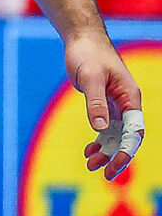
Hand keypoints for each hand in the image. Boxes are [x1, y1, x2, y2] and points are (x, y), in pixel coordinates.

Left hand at [68, 31, 143, 182]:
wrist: (81, 40)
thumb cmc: (88, 54)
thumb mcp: (90, 77)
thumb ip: (96, 103)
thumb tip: (101, 128)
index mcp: (130, 98)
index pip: (134, 131)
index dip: (126, 150)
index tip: (116, 164)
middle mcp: (126, 103)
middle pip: (126, 137)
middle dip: (117, 156)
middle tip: (104, 174)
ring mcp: (116, 105)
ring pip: (115, 135)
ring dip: (105, 151)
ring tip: (91, 165)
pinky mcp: (103, 104)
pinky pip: (105, 128)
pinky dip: (98, 140)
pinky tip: (89, 151)